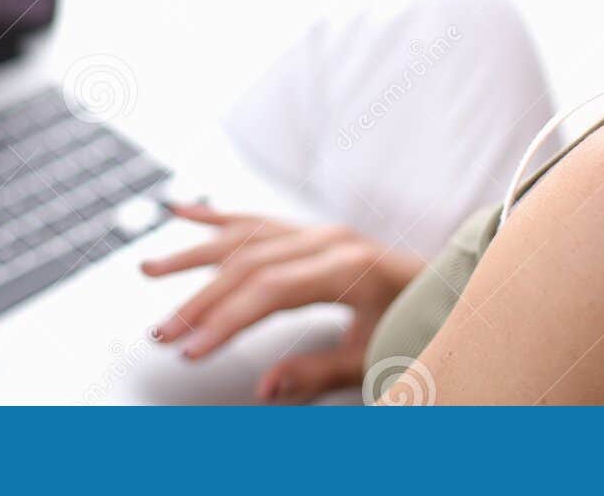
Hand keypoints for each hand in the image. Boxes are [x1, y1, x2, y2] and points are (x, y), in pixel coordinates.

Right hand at [140, 202, 424, 402]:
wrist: (455, 291)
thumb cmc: (420, 325)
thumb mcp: (375, 358)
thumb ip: (318, 374)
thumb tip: (264, 390)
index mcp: (347, 267)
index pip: (269, 292)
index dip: (225, 322)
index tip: (190, 351)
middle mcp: (327, 239)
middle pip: (247, 265)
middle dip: (199, 301)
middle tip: (162, 333)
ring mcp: (318, 230)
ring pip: (243, 237)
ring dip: (193, 255)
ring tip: (148, 272)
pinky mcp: (311, 230)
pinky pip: (256, 218)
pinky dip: (215, 216)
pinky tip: (178, 211)